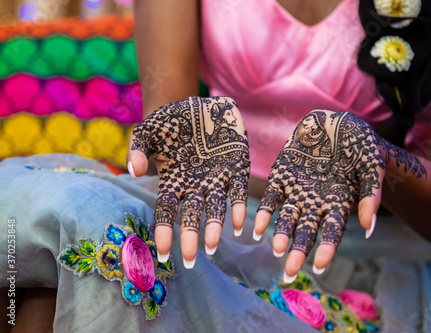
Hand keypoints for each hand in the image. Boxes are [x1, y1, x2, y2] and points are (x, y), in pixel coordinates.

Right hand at [127, 96, 250, 267]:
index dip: (165, 231)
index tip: (162, 253)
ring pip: (216, 208)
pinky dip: (238, 208)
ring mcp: (216, 180)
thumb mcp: (148, 131)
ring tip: (212, 247)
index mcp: (173, 182)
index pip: (167, 210)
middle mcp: (195, 187)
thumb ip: (138, 148)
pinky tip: (238, 226)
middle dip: (191, 237)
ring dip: (214, 227)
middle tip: (191, 259)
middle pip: (192, 215)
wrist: (201, 106)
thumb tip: (135, 171)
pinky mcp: (236, 170)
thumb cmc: (171, 122)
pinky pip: (238, 192)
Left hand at [254, 110, 384, 280]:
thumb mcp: (371, 165)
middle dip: (298, 251)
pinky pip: (271, 198)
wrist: (337, 123)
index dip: (325, 248)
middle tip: (289, 271)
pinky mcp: (281, 177)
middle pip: (306, 231)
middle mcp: (316, 202)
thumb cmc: (359, 145)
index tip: (318, 266)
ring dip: (280, 233)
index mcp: (338, 203)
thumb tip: (368, 226)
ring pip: (287, 218)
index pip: (332, 232)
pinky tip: (257, 229)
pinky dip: (265, 213)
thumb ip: (370, 194)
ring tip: (275, 248)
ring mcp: (297, 191)